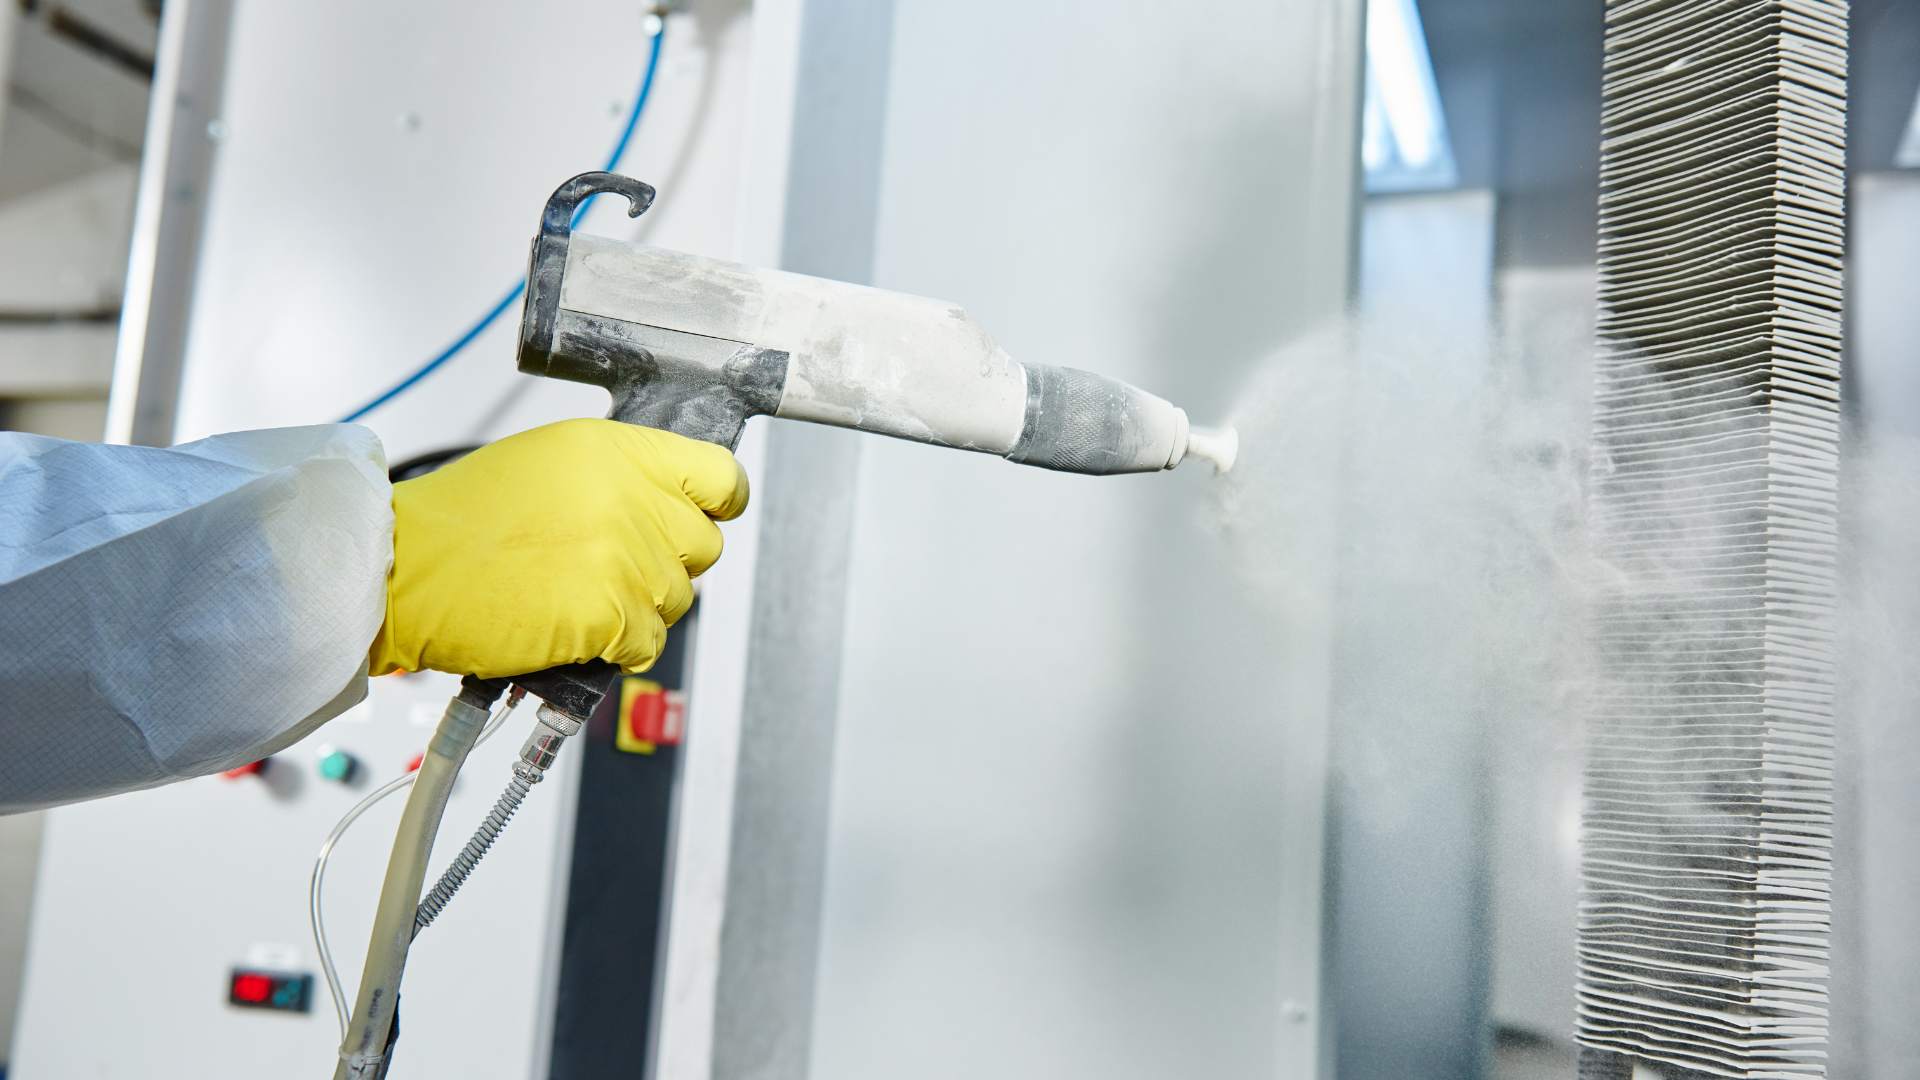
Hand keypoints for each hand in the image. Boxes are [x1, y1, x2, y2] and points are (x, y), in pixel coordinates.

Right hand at [368, 418, 747, 677]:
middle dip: (668, 562)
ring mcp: (628, 558)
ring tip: (577, 597)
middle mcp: (634, 499)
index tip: (706, 515)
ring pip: (677, 598)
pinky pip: (650, 643)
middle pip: (704, 545)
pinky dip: (619, 647)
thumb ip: (615, 478)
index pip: (719, 475)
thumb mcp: (547, 464)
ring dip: (638, 608)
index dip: (717, 502)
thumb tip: (661, 504)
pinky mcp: (614, 614)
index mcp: (619, 452)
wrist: (405, 569)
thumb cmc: (460, 522)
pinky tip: (575, 628)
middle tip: (614, 568)